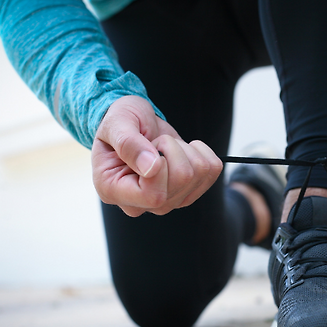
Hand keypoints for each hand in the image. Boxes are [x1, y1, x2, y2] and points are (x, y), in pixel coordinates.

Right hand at [91, 96, 222, 216]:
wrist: (134, 124)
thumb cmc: (119, 123)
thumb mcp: (116, 123)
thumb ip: (129, 144)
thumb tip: (152, 168)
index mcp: (114, 191)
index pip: (154, 196)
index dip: (161, 165)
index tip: (150, 146)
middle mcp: (141, 204)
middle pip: (182, 181)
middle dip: (173, 149)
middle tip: (155, 142)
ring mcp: (167, 201)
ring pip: (198, 175)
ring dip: (185, 149)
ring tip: (164, 146)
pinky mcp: (187, 192)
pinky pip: (212, 170)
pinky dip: (202, 151)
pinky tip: (181, 149)